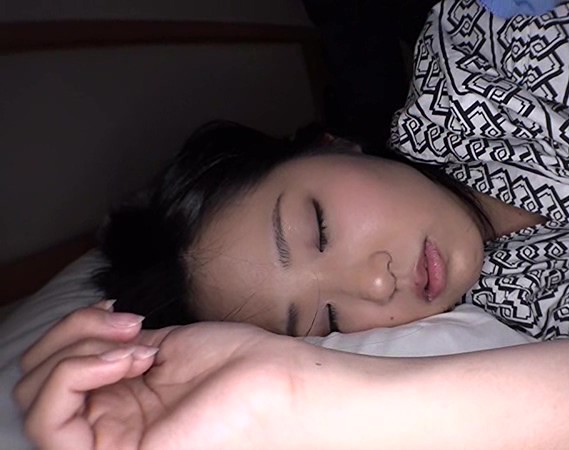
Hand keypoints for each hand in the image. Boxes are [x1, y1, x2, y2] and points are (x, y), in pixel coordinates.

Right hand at [15, 304, 308, 449]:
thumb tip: (79, 340)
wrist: (274, 382)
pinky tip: (129, 361)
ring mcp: (108, 443)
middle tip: (130, 326)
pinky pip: (47, 421)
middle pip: (33, 380)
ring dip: (77, 352)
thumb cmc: (236, 363)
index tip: (120, 311)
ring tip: (138, 347)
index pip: (54, 368)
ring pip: (32, 397)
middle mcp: (108, 423)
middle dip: (71, 335)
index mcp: (120, 397)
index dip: (73, 328)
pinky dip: (76, 375)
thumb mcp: (160, 345)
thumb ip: (110, 349)